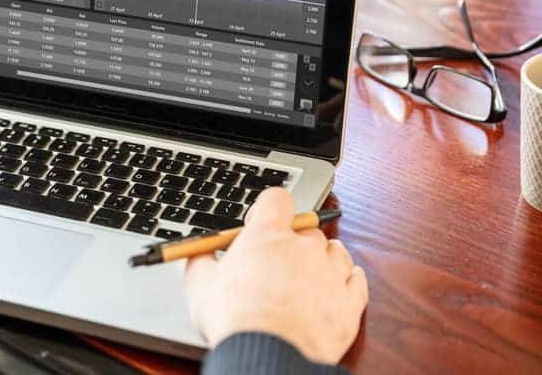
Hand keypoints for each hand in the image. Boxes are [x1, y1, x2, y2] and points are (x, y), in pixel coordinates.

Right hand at [184, 188, 367, 363]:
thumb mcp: (200, 285)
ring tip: (306, 276)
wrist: (267, 355)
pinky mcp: (349, 302)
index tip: (262, 223)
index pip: (277, 199)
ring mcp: (331, 273)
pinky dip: (347, 280)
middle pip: (306, 228)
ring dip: (322, 258)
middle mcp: (304, 247)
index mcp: (267, 236)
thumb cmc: (235, 320)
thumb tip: (197, 252)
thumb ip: (200, 260)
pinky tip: (335, 286)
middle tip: (277, 263)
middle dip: (293, 242)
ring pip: (335, 251)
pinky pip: (356, 279)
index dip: (269, 209)